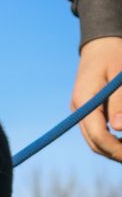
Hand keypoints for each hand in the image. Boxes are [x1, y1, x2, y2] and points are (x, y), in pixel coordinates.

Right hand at [71, 36, 121, 161]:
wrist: (101, 43)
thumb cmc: (115, 54)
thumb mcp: (121, 75)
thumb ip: (121, 102)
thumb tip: (119, 128)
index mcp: (84, 100)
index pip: (98, 135)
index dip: (117, 149)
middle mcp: (78, 110)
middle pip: (95, 143)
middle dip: (116, 153)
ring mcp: (81, 112)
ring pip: (95, 141)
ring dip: (114, 149)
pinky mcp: (87, 112)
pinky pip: (97, 132)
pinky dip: (112, 139)